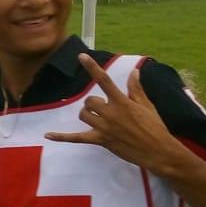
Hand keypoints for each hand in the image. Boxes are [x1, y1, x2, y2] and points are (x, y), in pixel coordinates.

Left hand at [45, 54, 183, 173]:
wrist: (157, 150)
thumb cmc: (154, 127)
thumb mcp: (146, 105)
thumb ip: (136, 89)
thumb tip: (134, 72)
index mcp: (122, 102)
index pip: (104, 80)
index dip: (92, 67)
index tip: (82, 56)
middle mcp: (111, 113)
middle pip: (89, 101)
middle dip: (92, 103)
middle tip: (102, 109)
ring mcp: (104, 128)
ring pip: (83, 115)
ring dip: (87, 114)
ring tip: (96, 119)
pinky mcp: (100, 141)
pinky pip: (76, 138)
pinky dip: (61, 137)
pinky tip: (47, 135)